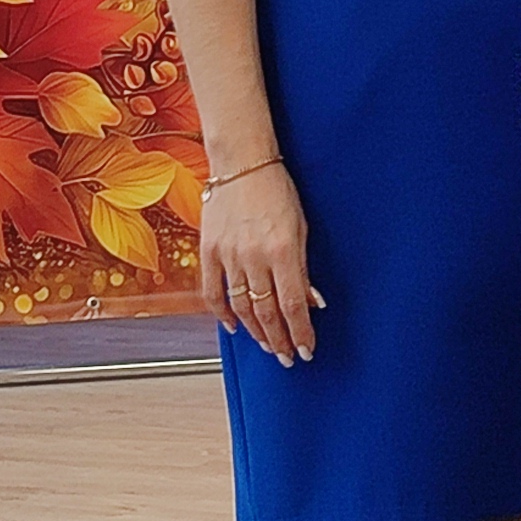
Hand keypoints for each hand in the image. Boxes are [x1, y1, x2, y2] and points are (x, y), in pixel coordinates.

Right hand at [201, 159, 321, 367]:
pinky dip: (222, 314)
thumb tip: (312, 302)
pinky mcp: (209, 251)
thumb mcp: (301, 227)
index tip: (307, 350)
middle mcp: (254, 256)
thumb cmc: (277, 190)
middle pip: (267, 312)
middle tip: (289, 358)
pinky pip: (213, 292)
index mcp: (282, 249)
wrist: (242, 163)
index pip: (293, 305)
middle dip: (280, 340)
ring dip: (256, 332)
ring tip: (269, 346)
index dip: (301, 333)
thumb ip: (303, 268)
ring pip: (241, 307)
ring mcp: (228, 255)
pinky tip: (233, 328)